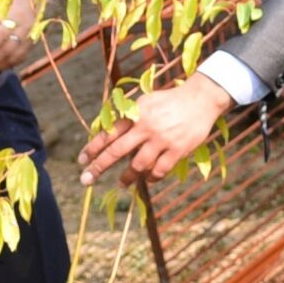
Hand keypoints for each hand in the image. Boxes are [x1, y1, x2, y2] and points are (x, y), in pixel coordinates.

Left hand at [77, 74, 229, 186]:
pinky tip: (148, 179)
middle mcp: (145, 127)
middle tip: (86, 180)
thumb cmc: (170, 101)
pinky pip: (159, 171)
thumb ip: (130, 117)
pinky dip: (151, 178)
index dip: (93, 147)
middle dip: (98, 167)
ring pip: (138, 165)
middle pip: (116, 151)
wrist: (201, 99)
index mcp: (136, 113)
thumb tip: (110, 134)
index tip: (82, 160)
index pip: (109, 133)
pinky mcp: (177, 150)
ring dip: (127, 177)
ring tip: (121, 184)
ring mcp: (162, 140)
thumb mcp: (146, 102)